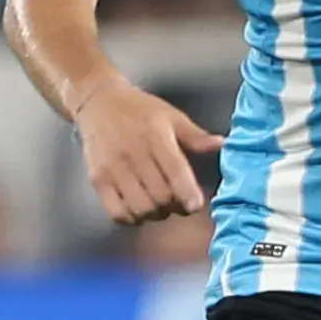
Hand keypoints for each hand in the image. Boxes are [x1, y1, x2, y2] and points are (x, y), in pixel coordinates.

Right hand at [73, 77, 222, 225]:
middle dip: (176, 207)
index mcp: (156, 136)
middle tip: (179, 203)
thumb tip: (222, 144)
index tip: (195, 204)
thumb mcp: (171, 116)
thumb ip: (196, 136)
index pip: (176, 173)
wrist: (98, 101)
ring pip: (141, 208)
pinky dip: (132, 218)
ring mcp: (113, 168)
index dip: (188, 195)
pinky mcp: (98, 179)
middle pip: (161, 196)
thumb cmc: (139, 110)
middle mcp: (133, 152)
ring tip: (160, 205)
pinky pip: (118, 212)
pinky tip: (138, 208)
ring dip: (156, 214)